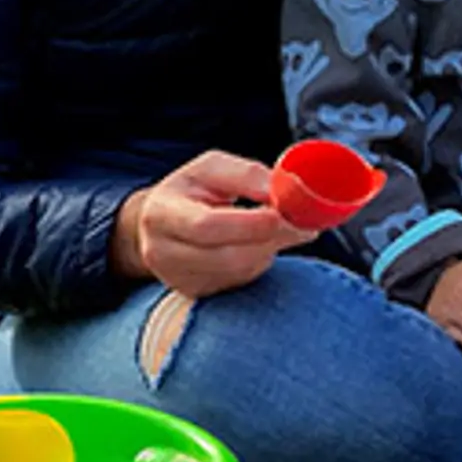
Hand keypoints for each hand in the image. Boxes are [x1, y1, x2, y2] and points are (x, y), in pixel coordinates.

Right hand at [112, 152, 312, 297]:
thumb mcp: (211, 168)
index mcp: (160, 213)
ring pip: (240, 271)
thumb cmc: (190, 190)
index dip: (249, 224)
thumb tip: (282, 192)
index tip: (283, 214)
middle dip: (271, 239)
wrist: (159, 225)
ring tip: (274, 227)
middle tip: (302, 224)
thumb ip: (246, 175)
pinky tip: (254, 244)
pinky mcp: (194, 294)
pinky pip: (240, 281)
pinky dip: (258, 262)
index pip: (205, 226)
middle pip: (228, 256)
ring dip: (269, 249)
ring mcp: (176, 279)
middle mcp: (161, 252)